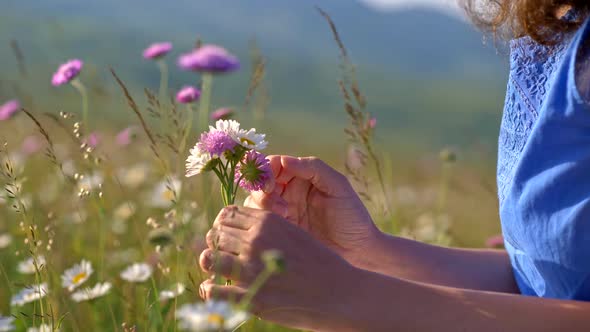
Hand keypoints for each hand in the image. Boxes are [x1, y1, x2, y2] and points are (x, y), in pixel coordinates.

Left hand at [199, 206, 361, 331]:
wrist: (340, 293)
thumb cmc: (319, 262)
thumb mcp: (294, 233)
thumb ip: (268, 228)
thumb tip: (241, 229)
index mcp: (267, 221)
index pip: (226, 214)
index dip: (223, 225)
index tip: (227, 235)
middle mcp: (255, 241)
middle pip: (215, 234)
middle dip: (216, 244)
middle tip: (223, 254)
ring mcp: (251, 270)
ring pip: (208, 258)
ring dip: (210, 263)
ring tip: (217, 270)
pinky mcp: (252, 297)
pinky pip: (212, 289)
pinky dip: (209, 289)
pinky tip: (214, 290)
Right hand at [244, 156, 379, 264]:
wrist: (358, 251)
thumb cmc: (352, 215)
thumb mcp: (337, 186)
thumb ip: (313, 167)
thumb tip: (283, 160)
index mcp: (301, 176)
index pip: (273, 164)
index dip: (266, 169)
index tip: (270, 181)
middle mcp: (288, 191)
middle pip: (259, 182)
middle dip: (261, 188)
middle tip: (273, 197)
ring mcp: (282, 212)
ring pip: (254, 202)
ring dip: (263, 204)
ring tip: (285, 214)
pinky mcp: (279, 231)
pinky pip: (259, 222)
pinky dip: (262, 221)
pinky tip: (282, 225)